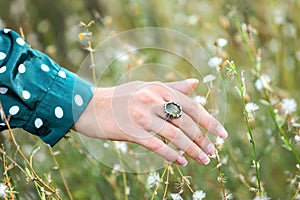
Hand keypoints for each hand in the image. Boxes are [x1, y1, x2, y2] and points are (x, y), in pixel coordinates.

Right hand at [74, 79, 227, 165]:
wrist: (89, 105)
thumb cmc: (121, 97)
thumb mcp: (147, 86)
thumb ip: (172, 87)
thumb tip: (196, 83)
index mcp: (159, 88)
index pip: (192, 106)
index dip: (210, 121)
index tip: (223, 135)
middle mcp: (153, 100)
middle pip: (186, 123)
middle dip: (204, 139)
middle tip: (214, 152)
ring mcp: (142, 116)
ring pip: (176, 136)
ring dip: (193, 150)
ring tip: (205, 160)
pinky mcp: (132, 132)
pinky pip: (158, 146)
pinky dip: (172, 155)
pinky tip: (181, 162)